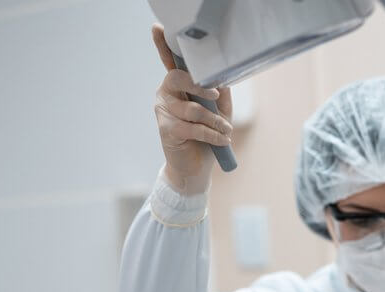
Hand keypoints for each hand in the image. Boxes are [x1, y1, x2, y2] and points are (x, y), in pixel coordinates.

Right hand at [151, 24, 232, 193]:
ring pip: (193, 108)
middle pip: (179, 78)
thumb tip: (221, 78)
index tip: (158, 29)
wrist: (195, 168)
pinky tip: (223, 139)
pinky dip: (213, 134)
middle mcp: (166, 94)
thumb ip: (219, 94)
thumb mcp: (219, 112)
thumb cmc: (206, 136)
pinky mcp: (166, 129)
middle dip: (200, 86)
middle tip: (215, 96)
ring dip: (215, 120)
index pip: (169, 62)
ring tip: (227, 129)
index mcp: (177, 85)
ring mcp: (163, 111)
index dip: (162, 45)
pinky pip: (194, 127)